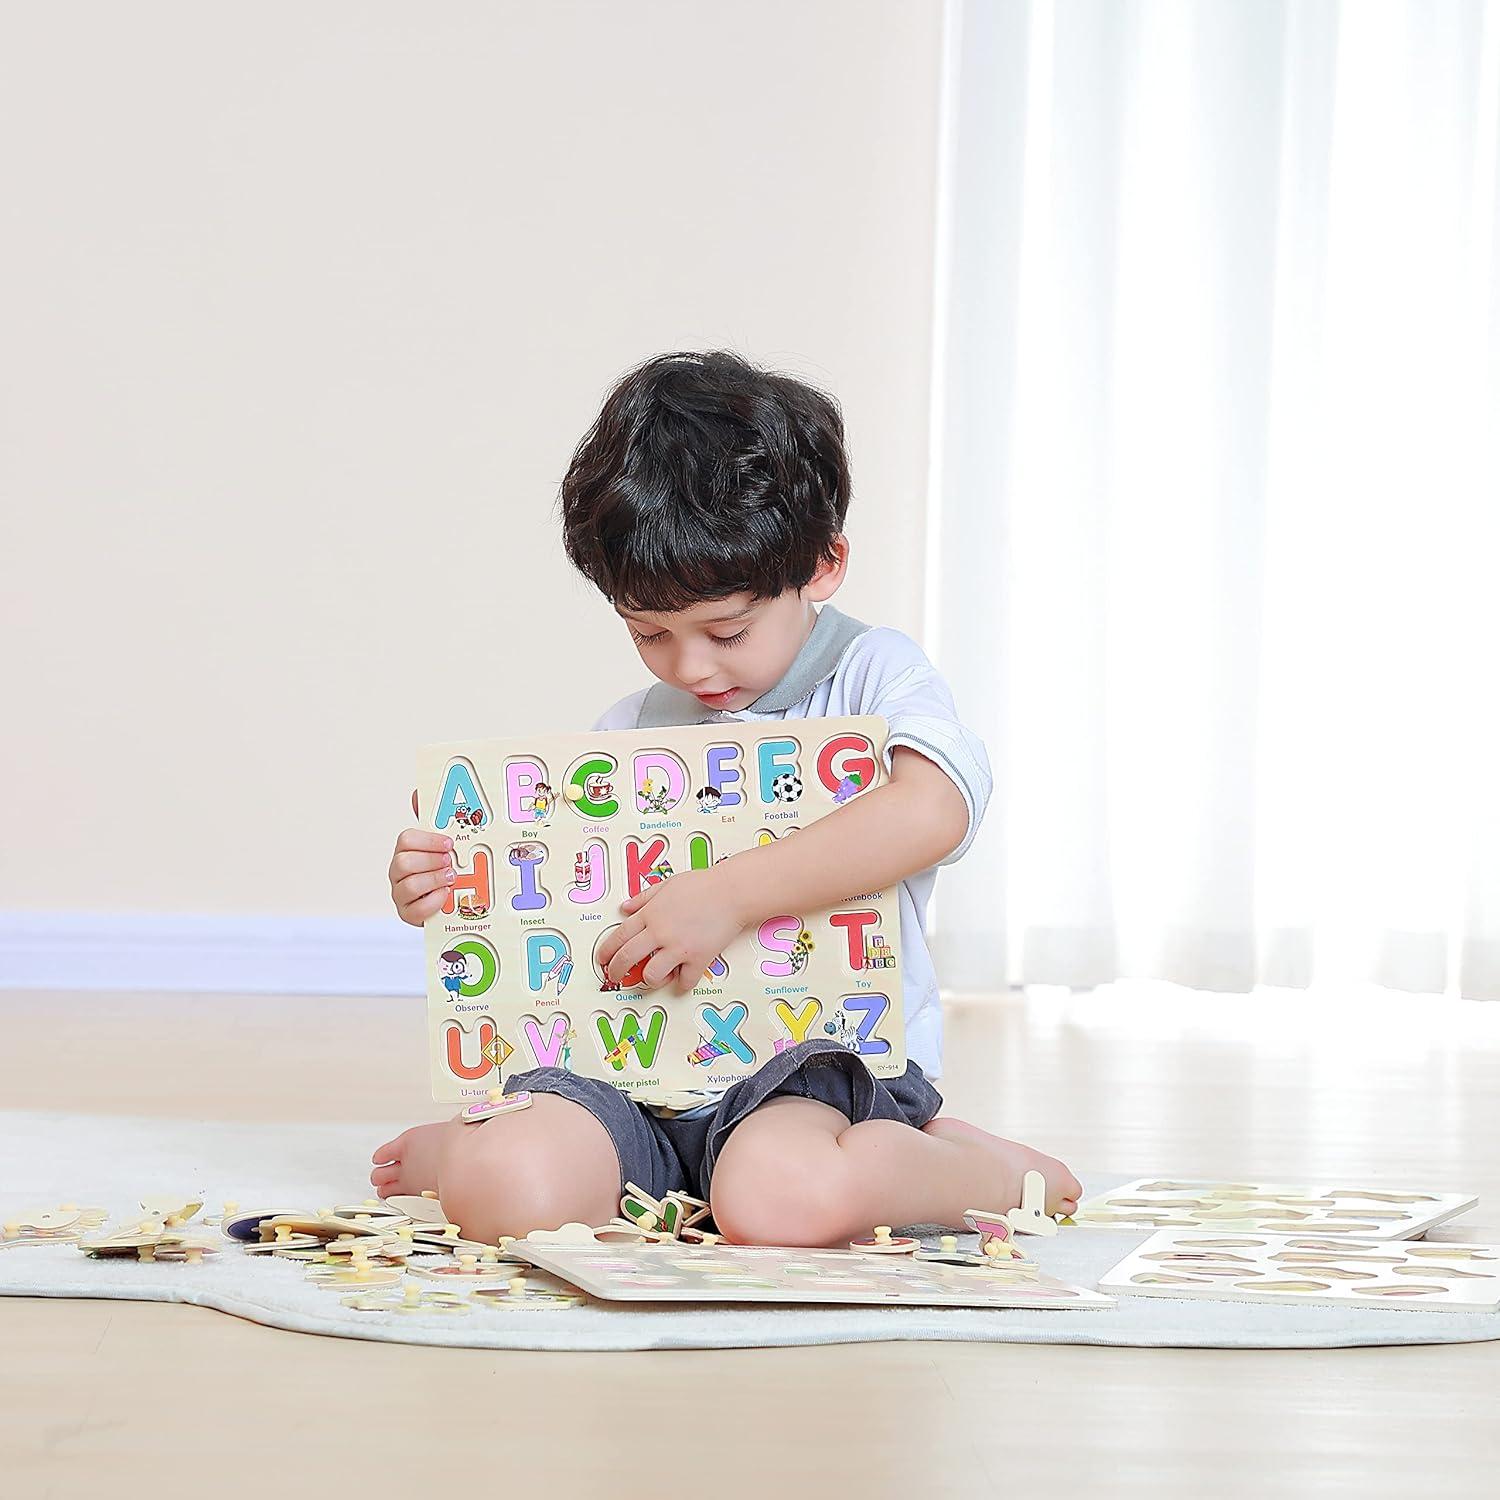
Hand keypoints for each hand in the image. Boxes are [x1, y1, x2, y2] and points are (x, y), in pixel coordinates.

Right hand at [388, 792, 454, 925]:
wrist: (450, 901)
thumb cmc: (442, 869)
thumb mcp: (440, 845)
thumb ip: (431, 821)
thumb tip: (418, 793)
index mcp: (405, 851)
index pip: (406, 840)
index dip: (428, 840)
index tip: (449, 843)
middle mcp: (399, 872)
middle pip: (403, 862)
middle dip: (431, 861)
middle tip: (450, 862)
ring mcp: (400, 895)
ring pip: (408, 886)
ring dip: (434, 880)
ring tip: (450, 878)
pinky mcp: (408, 915)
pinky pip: (415, 910)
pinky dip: (433, 902)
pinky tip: (445, 896)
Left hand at [597, 864, 748, 996]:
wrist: (731, 892)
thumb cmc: (702, 885)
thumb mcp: (666, 884)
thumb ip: (643, 898)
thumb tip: (624, 907)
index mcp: (650, 914)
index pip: (619, 936)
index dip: (606, 951)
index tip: (603, 960)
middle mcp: (660, 932)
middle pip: (627, 958)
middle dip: (616, 971)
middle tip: (615, 976)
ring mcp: (678, 947)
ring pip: (651, 975)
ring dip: (649, 980)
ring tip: (653, 977)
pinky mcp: (698, 959)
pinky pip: (684, 982)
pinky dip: (680, 984)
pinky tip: (680, 979)